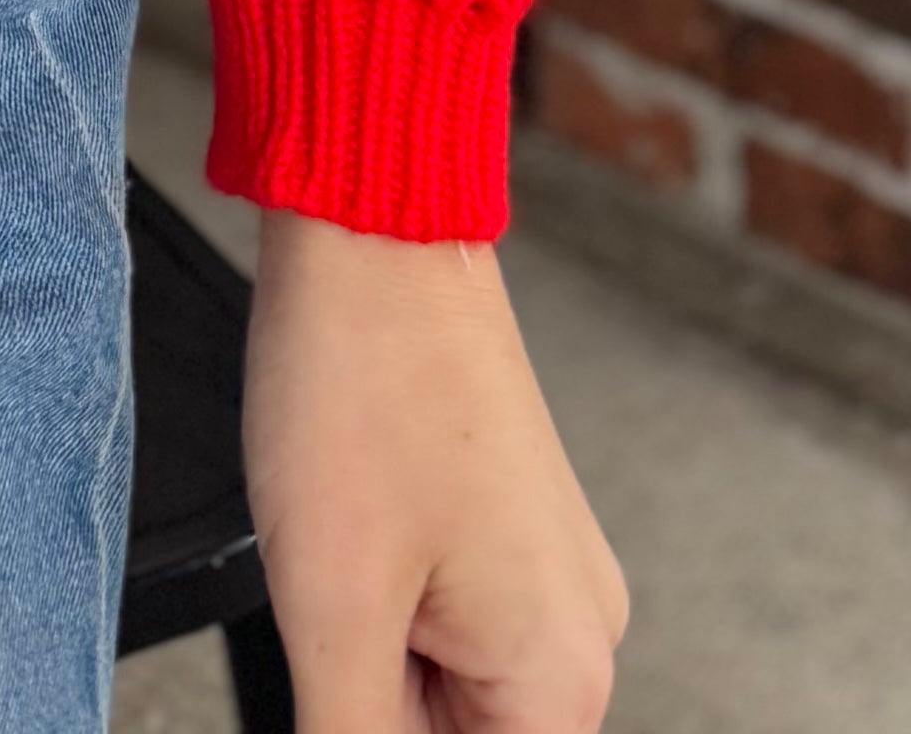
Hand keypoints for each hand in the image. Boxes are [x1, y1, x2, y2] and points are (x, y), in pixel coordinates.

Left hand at [245, 215, 623, 731]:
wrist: (374, 225)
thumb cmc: (363, 381)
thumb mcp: (331, 609)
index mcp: (559, 679)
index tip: (346, 673)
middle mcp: (580, 635)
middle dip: (374, 700)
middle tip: (337, 595)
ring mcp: (549, 575)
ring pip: (442, 688)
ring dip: (372, 652)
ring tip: (343, 546)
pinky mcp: (511, 530)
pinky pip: (447, 620)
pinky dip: (385, 604)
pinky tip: (351, 527)